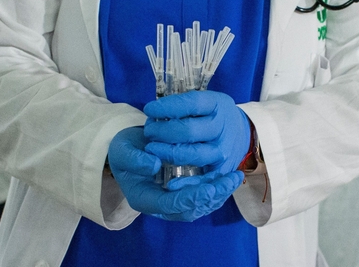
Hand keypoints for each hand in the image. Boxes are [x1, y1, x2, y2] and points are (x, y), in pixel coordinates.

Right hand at [108, 126, 243, 221]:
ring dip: (220, 194)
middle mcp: (160, 205)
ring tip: (235, 177)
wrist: (130, 148)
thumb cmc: (125, 150)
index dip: (190, 198)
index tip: (209, 189)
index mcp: (144, 199)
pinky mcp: (184, 193)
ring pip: (200, 206)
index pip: (169, 205)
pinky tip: (230, 176)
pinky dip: (218, 189)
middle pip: (190, 210)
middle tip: (231, 179)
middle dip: (213, 196)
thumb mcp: (122, 150)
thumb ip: (135, 159)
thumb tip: (154, 165)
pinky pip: (203, 198)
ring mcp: (173, 201)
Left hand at [143, 90, 250, 175]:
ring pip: (193, 154)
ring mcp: (223, 150)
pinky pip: (203, 179)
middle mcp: (223, 127)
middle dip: (162, 131)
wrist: (238, 132)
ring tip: (152, 148)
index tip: (149, 109)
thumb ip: (182, 105)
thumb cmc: (211, 115)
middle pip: (188, 130)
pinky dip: (186, 183)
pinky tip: (170, 183)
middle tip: (149, 131)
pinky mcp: (222, 170)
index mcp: (217, 104)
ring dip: (167, 152)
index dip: (166, 107)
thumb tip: (154, 112)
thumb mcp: (203, 101)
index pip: (191, 104)